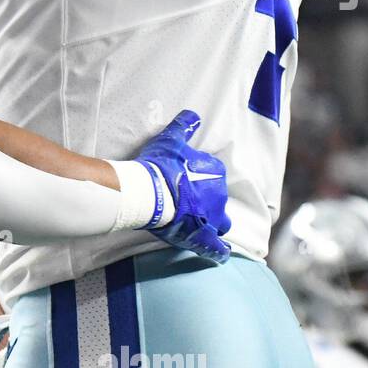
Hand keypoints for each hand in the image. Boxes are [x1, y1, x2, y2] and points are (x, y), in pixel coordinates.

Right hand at [138, 109, 231, 263]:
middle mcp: (218, 195)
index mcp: (214, 172)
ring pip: (220, 223)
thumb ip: (183, 127)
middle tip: (188, 203)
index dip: (200, 179)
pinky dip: (217, 251)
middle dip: (207, 202)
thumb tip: (193, 114)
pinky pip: (215, 247)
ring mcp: (211, 217)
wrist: (147, 191)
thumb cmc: (158, 165)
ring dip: (213, 223)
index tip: (186, 181)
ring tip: (201, 225)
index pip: (213, 175)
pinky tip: (219, 254)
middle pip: (217, 200)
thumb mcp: (170, 141)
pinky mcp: (201, 236)